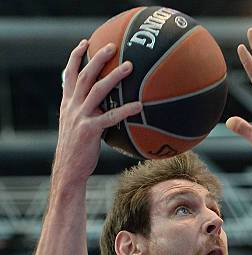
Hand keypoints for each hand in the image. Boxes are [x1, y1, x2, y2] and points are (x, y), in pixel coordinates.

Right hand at [54, 40, 141, 184]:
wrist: (68, 170)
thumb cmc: (76, 152)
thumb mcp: (75, 128)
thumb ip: (86, 115)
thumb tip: (104, 111)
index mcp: (67, 104)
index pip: (69, 74)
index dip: (75, 57)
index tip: (84, 43)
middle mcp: (72, 107)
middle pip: (84, 75)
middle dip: (97, 58)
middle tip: (112, 46)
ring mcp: (80, 117)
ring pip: (97, 90)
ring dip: (113, 76)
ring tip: (129, 66)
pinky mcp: (90, 130)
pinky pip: (111, 116)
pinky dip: (125, 110)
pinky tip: (139, 106)